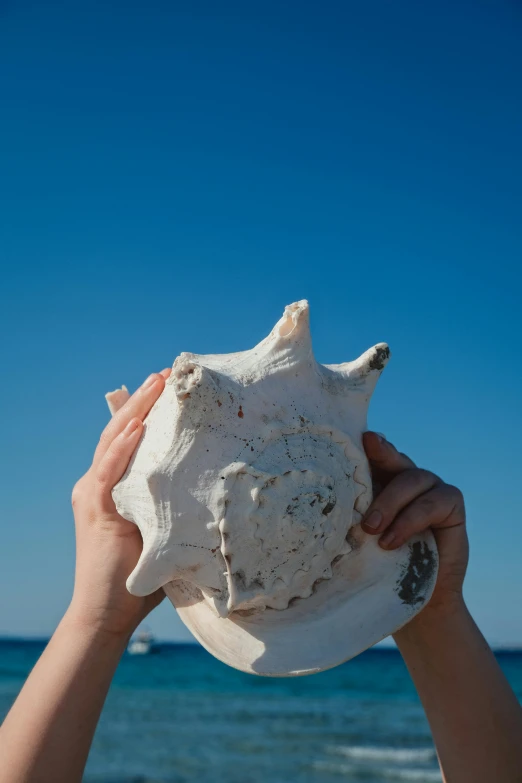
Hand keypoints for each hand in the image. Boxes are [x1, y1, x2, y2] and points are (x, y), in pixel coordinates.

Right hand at [68, 370, 170, 638]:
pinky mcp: (93, 507)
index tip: (174, 387)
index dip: (150, 411)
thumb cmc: (142, 578)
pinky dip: (122, 447)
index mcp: (117, 486)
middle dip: (144, 400)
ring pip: (112, 441)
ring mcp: (93, 493)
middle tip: (166, 373)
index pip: (132, 438)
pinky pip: (108, 470)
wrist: (109, 613)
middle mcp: (100, 482)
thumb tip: (224, 492)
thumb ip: (181, 509)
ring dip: (135, 410)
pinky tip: (139, 427)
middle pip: (121, 430)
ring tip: (156, 384)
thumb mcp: (167, 532)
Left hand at [361, 431, 468, 615]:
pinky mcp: (451, 503)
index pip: (371, 455)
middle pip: (392, 457)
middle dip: (379, 457)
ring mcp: (430, 488)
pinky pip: (433, 502)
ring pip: (411, 478)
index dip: (366, 445)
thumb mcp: (357, 541)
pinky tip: (392, 541)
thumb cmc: (379, 569)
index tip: (358, 437)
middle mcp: (405, 478)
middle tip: (361, 478)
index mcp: (379, 481)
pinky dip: (410, 520)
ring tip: (371, 530)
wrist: (418, 601)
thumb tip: (306, 512)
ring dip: (389, 503)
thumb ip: (345, 519)